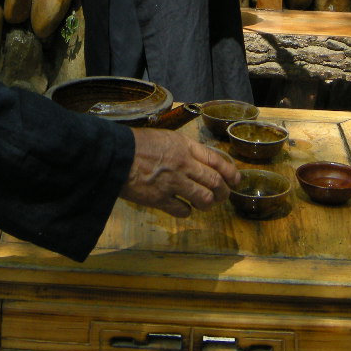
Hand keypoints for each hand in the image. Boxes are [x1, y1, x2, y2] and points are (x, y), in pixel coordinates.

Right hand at [120, 128, 240, 216]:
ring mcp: (173, 183)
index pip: (217, 160)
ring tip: (206, 204)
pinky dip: (186, 211)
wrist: (115, 155)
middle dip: (224, 192)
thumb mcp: (165, 138)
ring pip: (204, 198)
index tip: (236, 180)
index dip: (230, 172)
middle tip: (223, 196)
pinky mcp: (160, 199)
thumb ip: (183, 149)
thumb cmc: (137, 144)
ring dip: (208, 204)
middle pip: (215, 181)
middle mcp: (184, 164)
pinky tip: (184, 209)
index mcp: (185, 146)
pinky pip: (182, 210)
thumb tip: (198, 162)